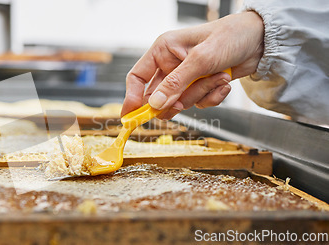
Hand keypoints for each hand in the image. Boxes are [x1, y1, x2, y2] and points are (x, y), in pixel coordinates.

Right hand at [121, 11, 264, 118]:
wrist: (261, 40)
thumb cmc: (230, 37)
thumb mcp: (200, 59)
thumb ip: (176, 83)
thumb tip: (155, 104)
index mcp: (163, 50)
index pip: (138, 77)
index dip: (132, 97)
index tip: (130, 116)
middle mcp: (171, 64)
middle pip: (159, 95)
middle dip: (175, 99)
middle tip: (182, 101)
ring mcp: (186, 77)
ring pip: (181, 101)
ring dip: (201, 94)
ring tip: (217, 76)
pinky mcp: (200, 86)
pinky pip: (198, 103)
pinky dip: (212, 97)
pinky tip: (223, 82)